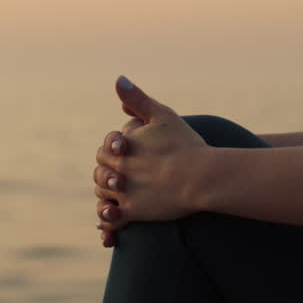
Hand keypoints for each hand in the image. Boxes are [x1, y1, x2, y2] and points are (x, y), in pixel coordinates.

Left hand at [94, 76, 208, 245]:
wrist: (201, 176)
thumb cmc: (185, 144)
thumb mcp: (162, 115)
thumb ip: (138, 100)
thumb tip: (118, 79)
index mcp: (122, 146)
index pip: (106, 147)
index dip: (114, 148)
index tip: (125, 149)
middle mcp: (118, 169)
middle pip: (101, 171)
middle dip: (108, 171)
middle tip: (121, 174)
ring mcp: (123, 192)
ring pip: (103, 194)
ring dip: (107, 193)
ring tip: (118, 194)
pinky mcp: (131, 212)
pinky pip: (110, 220)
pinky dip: (107, 222)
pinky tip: (110, 222)